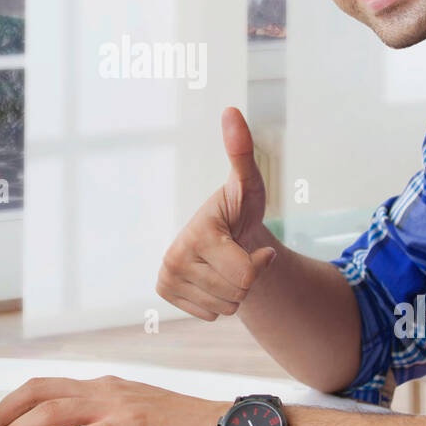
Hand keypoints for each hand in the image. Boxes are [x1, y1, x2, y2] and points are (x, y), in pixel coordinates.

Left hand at [0, 376, 231, 425]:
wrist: (223, 425)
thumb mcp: (136, 419)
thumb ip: (105, 422)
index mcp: (105, 386)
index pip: (46, 386)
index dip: (13, 404)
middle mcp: (105, 388)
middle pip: (39, 391)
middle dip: (3, 414)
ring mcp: (117, 402)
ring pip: (53, 409)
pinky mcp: (131, 423)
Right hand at [156, 107, 276, 320]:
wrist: (223, 232)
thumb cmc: (240, 207)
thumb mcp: (249, 183)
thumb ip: (242, 152)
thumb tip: (231, 110)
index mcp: (196, 236)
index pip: (245, 276)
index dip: (260, 265)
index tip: (256, 244)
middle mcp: (174, 259)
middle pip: (236, 294)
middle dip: (247, 278)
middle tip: (238, 253)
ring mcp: (167, 277)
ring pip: (225, 308)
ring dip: (234, 290)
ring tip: (226, 263)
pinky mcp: (165, 291)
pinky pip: (210, 315)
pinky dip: (218, 299)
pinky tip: (212, 275)